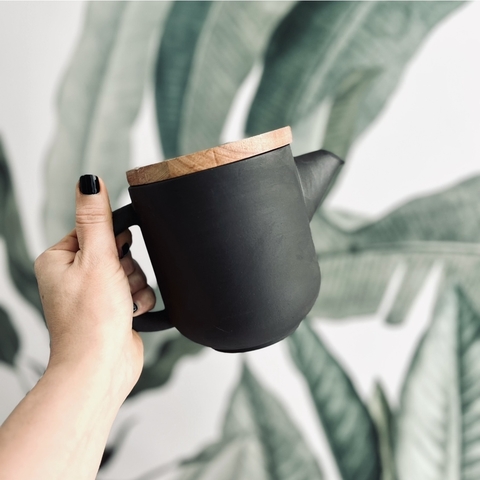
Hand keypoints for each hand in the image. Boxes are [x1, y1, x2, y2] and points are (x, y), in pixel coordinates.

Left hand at [34, 175, 154, 397]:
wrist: (101, 367)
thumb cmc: (91, 319)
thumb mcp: (96, 258)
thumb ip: (95, 218)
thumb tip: (89, 181)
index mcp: (59, 260)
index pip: (96, 230)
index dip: (114, 243)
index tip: (114, 258)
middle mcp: (73, 276)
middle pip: (118, 252)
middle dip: (127, 268)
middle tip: (116, 286)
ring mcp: (93, 294)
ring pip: (131, 271)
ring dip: (135, 286)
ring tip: (122, 304)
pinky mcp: (111, 308)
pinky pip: (136, 291)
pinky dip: (139, 301)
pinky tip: (130, 314)